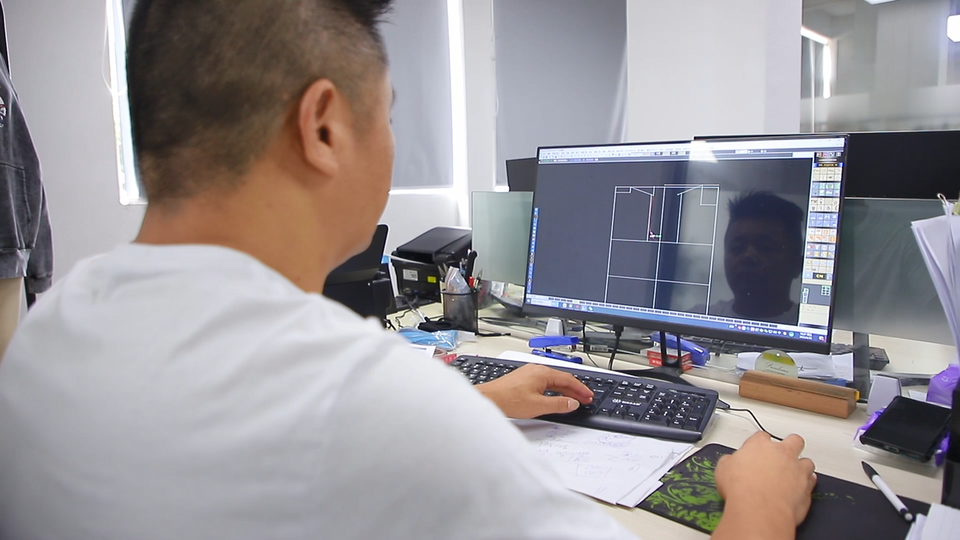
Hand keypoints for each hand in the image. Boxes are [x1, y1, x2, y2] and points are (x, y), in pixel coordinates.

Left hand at [476, 363, 593, 418]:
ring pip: (552, 381)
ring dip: (564, 390)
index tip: (588, 396)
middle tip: (584, 399)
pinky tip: (554, 398)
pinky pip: (543, 383)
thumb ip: (558, 404)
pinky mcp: (522, 380)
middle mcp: (536, 370)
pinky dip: (553, 390)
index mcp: (542, 373)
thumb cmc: (508, 400)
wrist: (488, 399)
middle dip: (574, 390)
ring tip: (572, 400)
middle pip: (561, 379)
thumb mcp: (538, 405)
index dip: (580, 389)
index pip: (568, 379)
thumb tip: (573, 403)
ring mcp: (528, 374)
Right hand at [711, 432, 816, 539]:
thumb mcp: (723, 470)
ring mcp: (797, 470)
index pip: (762, 436)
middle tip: (783, 454)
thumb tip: (730, 463)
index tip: (756, 451)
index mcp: (760, 445)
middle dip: (790, 445)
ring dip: (802, 466)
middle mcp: (782, 453)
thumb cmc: (742, 488)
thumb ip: (730, 461)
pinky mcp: (806, 488)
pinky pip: (812, 482)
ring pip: (807, 461)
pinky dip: (807, 484)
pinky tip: (800, 488)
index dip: (759, 443)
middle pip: (794, 440)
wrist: (759, 508)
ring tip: (794, 473)